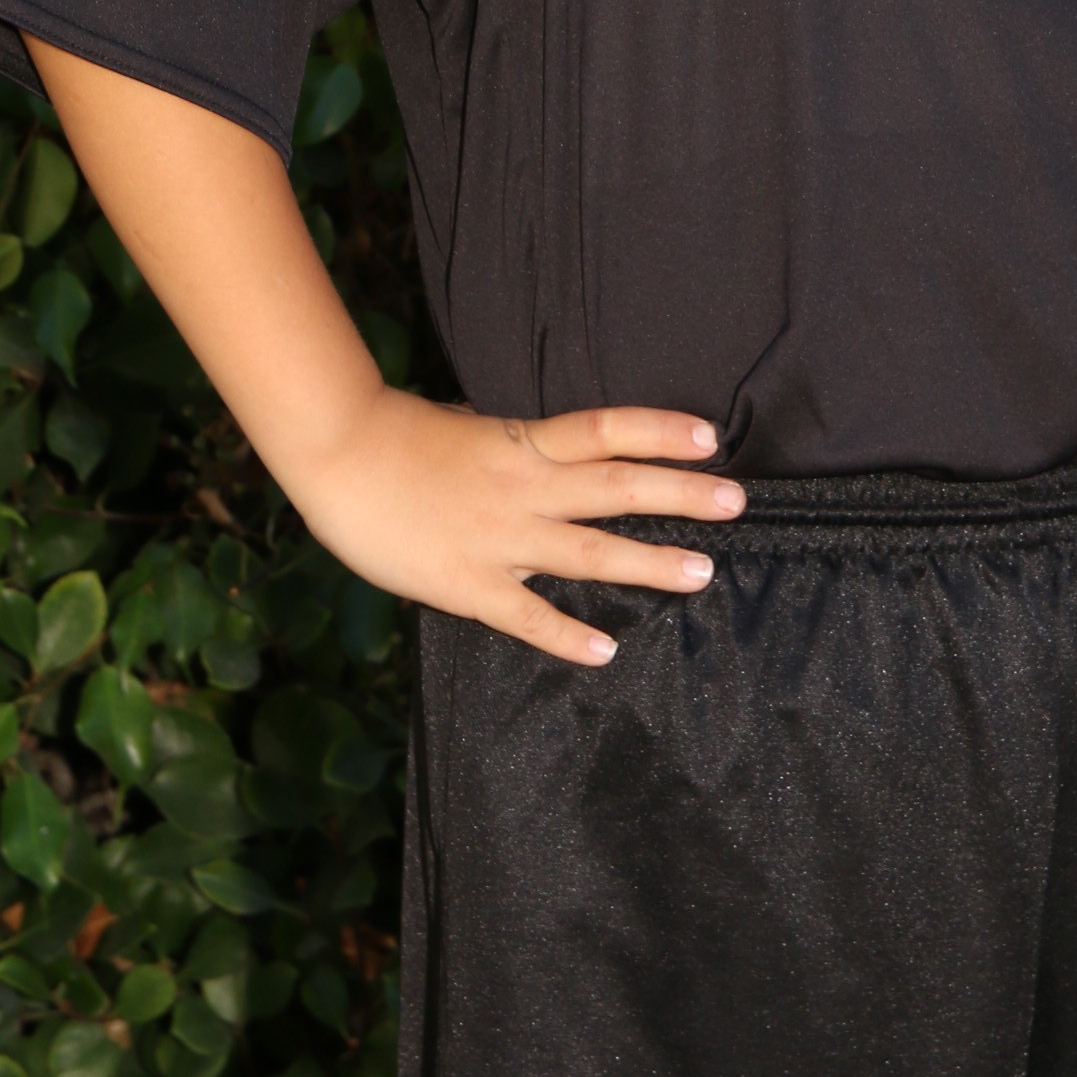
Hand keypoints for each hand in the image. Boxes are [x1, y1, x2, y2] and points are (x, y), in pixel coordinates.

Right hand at [285, 391, 744, 665]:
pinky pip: (527, 616)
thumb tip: (549, 449)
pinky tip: (605, 650)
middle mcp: (524, 488)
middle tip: (737, 502)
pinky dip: (566, 635)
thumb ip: (514, 444)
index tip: (711, 436)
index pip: (606, 430)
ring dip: (649, 562)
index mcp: (523, 443)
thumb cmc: (399, 435)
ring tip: (702, 570)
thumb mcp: (470, 425)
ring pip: (589, 552)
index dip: (661, 431)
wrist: (339, 457)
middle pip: (618, 487)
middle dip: (682, 494)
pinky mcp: (469, 585)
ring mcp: (500, 539)